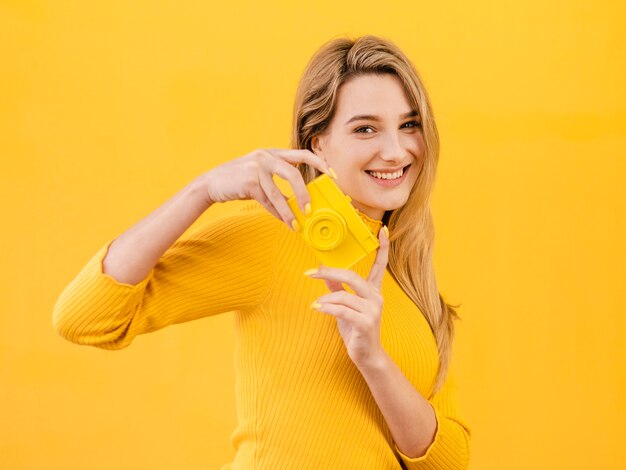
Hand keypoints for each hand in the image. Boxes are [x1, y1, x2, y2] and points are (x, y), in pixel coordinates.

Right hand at [198, 148, 333, 229]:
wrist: (211, 183)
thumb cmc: (238, 181)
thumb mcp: (260, 175)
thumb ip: (278, 182)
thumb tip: (297, 203)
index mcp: (273, 153)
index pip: (303, 153)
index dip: (320, 163)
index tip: (333, 174)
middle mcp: (266, 157)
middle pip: (293, 173)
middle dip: (305, 193)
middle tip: (311, 208)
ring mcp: (256, 168)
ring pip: (279, 192)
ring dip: (290, 210)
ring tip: (298, 222)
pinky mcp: (248, 182)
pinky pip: (267, 201)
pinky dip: (277, 213)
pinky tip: (284, 221)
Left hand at [306, 226, 389, 369]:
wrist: (367, 355)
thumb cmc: (356, 329)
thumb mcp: (346, 307)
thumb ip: (337, 290)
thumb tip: (325, 275)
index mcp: (373, 291)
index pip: (381, 265)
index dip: (383, 248)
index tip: (383, 230)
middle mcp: (376, 298)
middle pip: (352, 276)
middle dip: (329, 272)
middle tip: (311, 272)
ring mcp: (372, 310)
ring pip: (343, 296)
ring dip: (325, 300)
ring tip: (316, 304)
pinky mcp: (365, 323)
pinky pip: (341, 310)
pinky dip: (326, 308)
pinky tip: (317, 309)